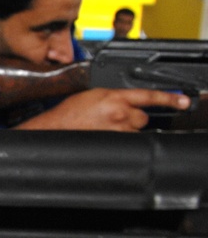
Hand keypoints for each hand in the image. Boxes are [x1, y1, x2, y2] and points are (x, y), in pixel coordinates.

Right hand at [16, 88, 190, 130]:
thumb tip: (124, 100)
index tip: (181, 100)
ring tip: (107, 127)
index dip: (168, 98)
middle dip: (134, 117)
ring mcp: (118, 129)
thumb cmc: (68, 113)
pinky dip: (120, 139)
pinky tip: (105, 135)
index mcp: (114, 97)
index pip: (148, 96)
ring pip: (136, 130)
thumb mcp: (93, 95)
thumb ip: (113, 96)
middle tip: (116, 117)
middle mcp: (119, 113)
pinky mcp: (115, 142)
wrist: (55, 128)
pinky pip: (127, 141)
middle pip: (143, 117)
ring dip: (127, 129)